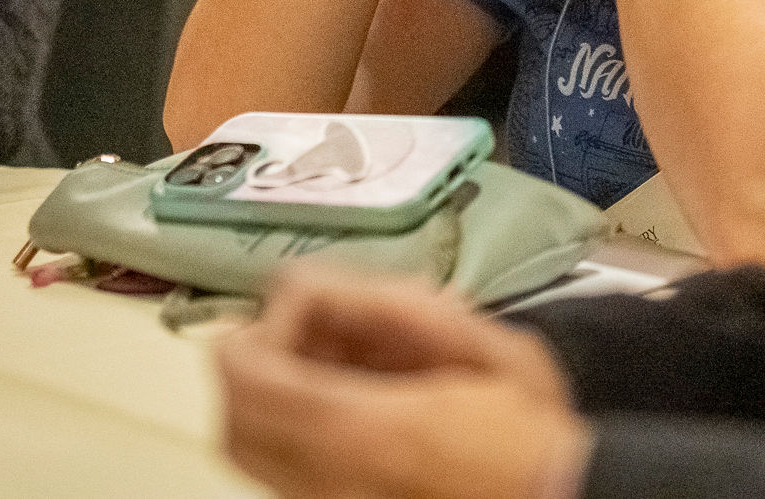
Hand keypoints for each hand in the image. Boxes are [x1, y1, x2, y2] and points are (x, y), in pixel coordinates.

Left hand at [218, 268, 590, 498]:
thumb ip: (404, 310)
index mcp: (369, 429)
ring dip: (267, 396)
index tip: (301, 300)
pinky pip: (278, 474)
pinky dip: (287, 428)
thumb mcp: (492, 347)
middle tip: (304, 329)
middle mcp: (330, 480)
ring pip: (247, 452)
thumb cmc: (533, 431)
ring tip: (329, 362)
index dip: (259, 327)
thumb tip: (320, 284)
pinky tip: (342, 401)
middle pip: (232, 421)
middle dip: (252, 363)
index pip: (250, 376)